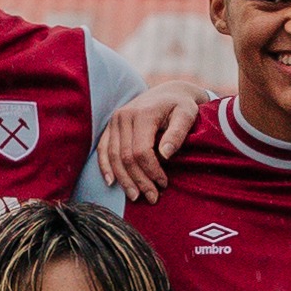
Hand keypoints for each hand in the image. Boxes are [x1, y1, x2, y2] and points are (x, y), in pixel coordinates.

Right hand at [97, 76, 208, 193]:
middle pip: (126, 156)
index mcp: (142, 114)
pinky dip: (105, 166)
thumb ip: (178, 133)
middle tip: (152, 198)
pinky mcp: (110, 125)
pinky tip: (111, 182)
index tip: (163, 184)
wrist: (169, 92)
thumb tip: (166, 155)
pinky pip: (103, 148)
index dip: (151, 171)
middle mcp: (124, 115)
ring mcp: (114, 120)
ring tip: (135, 196)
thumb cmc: (182, 106)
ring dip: (123, 179)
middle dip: (138, 180)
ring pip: (113, 156)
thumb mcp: (187, 115)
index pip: (141, 151)